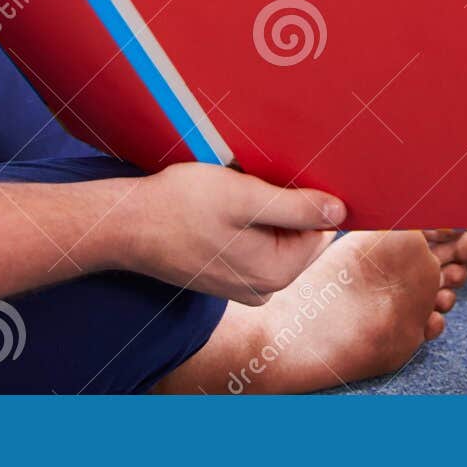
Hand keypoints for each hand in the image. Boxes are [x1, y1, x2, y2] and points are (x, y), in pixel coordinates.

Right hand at [115, 164, 343, 304]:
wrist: (125, 225)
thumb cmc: (182, 206)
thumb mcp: (246, 198)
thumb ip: (297, 208)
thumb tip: (341, 212)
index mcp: (276, 273)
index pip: (320, 231)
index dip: (307, 198)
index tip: (282, 177)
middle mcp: (263, 289)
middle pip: (298, 236)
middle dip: (283, 205)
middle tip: (252, 181)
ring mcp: (242, 285)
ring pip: (273, 237)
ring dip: (261, 211)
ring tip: (233, 192)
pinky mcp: (224, 275)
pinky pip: (251, 243)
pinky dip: (243, 222)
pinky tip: (219, 207)